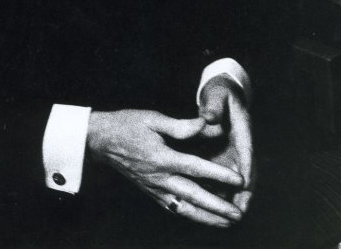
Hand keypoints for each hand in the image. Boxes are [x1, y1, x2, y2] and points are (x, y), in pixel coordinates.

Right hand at [87, 109, 243, 227]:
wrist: (101, 140)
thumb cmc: (128, 124)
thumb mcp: (153, 118)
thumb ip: (181, 125)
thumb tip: (206, 124)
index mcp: (161, 158)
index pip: (195, 168)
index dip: (218, 173)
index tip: (239, 179)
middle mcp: (159, 177)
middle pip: (193, 196)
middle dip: (217, 206)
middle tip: (238, 213)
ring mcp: (154, 188)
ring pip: (184, 208)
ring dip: (207, 217)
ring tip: (227, 222)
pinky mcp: (150, 192)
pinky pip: (173, 208)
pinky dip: (190, 214)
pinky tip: (202, 217)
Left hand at [198, 75, 255, 213]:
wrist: (222, 94)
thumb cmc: (220, 93)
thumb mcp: (217, 94)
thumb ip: (213, 105)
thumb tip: (209, 117)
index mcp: (243, 129)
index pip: (247, 151)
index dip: (246, 168)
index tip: (245, 184)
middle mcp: (241, 145)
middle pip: (247, 172)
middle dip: (244, 194)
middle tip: (239, 214)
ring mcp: (234, 153)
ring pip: (237, 180)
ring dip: (233, 198)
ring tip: (227, 219)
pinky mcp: (226, 157)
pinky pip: (225, 178)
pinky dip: (221, 192)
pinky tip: (212, 206)